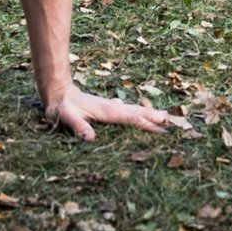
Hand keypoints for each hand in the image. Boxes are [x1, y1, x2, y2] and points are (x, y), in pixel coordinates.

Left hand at [43, 85, 172, 141]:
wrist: (58, 92)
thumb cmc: (62, 107)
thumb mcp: (67, 117)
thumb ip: (78, 126)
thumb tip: (90, 138)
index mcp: (109, 111)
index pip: (132, 118)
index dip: (147, 125)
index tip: (163, 130)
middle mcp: (114, 108)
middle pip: (139, 112)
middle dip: (156, 117)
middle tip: (174, 122)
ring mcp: (113, 107)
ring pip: (136, 111)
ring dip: (151, 115)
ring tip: (167, 119)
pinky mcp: (109, 109)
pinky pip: (130, 113)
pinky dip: (142, 115)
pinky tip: (145, 118)